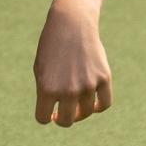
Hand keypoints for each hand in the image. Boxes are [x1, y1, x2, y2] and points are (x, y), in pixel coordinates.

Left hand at [33, 8, 112, 126]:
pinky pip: (104, 104)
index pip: (43, 118)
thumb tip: (59, 115)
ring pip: (86, 112)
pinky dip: (98, 107)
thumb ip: (47, 94)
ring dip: (80, 112)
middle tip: (62, 112)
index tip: (48, 111)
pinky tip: (91, 103)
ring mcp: (88, 85)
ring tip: (75, 104)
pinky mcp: (103, 78)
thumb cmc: (51, 47)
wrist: (71, 24)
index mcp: (47, 89)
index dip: (45, 116)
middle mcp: (68, 90)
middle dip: (62, 118)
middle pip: (67, 121)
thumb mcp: (41, 71)